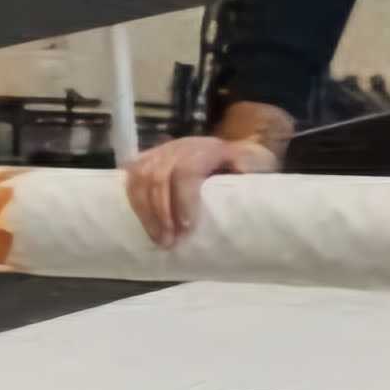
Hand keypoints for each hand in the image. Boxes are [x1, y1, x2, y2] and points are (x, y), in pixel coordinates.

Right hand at [123, 135, 280, 248]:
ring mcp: (162, 151)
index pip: (186, 171)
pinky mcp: (149, 158)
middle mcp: (181, 147)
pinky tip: (140, 220)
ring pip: (140, 176)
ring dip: (145, 211)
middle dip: (160, 214)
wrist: (235, 147)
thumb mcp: (257, 165)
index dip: (183, 200)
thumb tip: (242, 175)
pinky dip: (133, 199)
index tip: (187, 228)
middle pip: (158, 176)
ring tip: (156, 238)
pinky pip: (132, 175)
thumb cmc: (247, 166)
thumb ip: (251, 171)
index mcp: (208, 149)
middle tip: (168, 243)